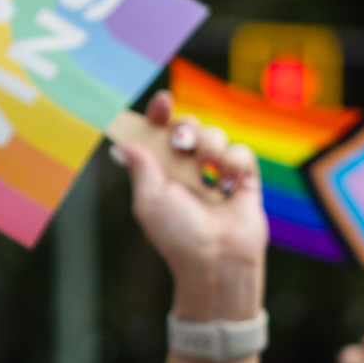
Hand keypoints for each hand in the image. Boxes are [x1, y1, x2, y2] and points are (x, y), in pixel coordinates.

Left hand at [110, 91, 265, 321]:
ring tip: (207, 173)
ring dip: (209, 147)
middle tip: (182, 142)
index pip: (158, 133)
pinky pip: (241, 151)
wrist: (216, 259)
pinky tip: (227, 185)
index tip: (162, 103)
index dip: (159, 114)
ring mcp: (216, 171)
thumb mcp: (149, 200)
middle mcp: (187, 168)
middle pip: (187, 125)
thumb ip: (139, 167)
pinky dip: (233, 163)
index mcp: (161, 171)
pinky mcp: (243, 177)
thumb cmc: (178, 235)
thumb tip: (120, 145)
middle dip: (185, 127)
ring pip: (214, 134)